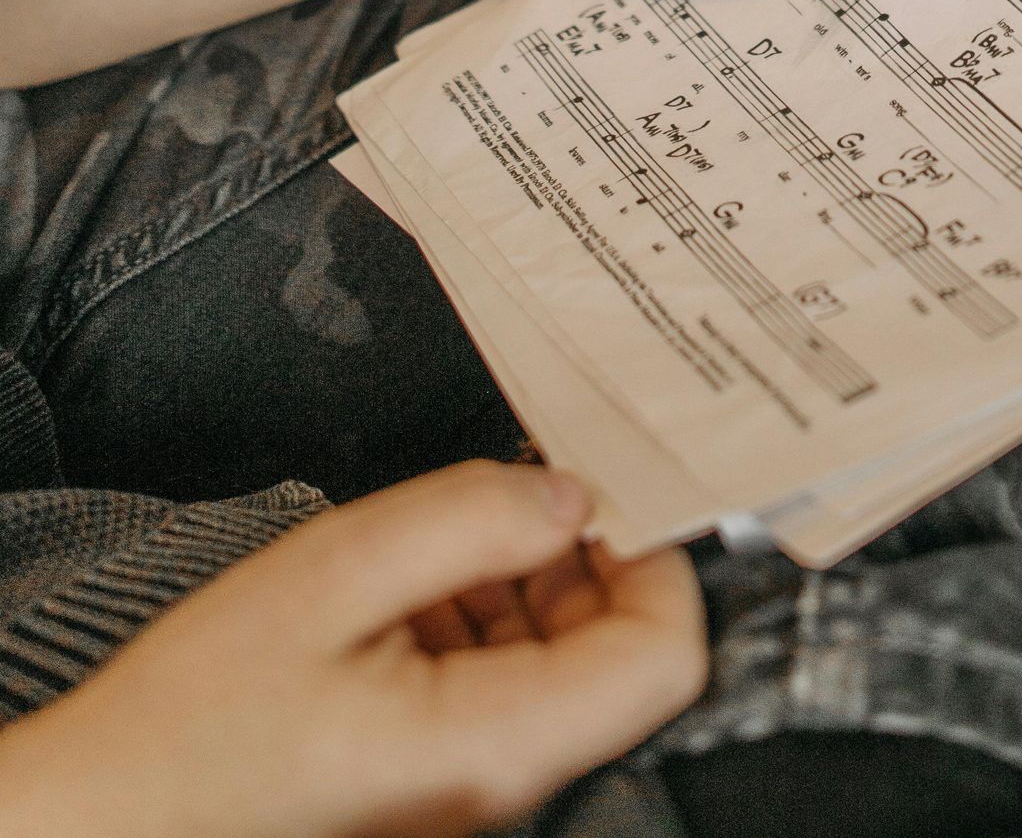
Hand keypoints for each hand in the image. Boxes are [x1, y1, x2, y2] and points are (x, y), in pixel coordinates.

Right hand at [0, 461, 706, 837]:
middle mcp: (500, 783)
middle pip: (619, 657)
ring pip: (561, 666)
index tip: (614, 478)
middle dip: (590, 554)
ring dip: (530, 580)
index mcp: (494, 745)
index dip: (659, 555)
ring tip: (459, 522)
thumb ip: (466, 521)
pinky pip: (503, 688)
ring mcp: (469, 789)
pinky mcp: (435, 780)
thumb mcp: (331, 576)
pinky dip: (483, 618)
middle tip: (531, 475)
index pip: (662, 658)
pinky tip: (424, 577)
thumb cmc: (195, 720)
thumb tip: (569, 491)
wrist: (103, 822)